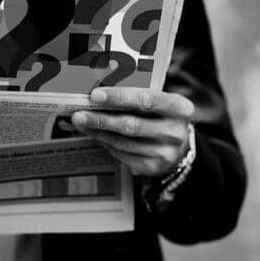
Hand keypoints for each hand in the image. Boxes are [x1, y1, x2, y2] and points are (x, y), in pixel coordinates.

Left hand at [71, 87, 193, 176]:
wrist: (181, 147)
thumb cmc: (161, 116)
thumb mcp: (159, 102)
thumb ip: (135, 96)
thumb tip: (95, 93)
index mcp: (179, 108)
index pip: (146, 100)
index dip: (119, 97)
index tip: (95, 95)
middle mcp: (175, 132)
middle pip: (131, 125)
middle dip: (101, 119)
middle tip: (79, 114)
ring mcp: (165, 152)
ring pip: (123, 142)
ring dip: (98, 133)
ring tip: (80, 123)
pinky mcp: (154, 167)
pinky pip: (123, 154)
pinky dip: (105, 144)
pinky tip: (95, 135)